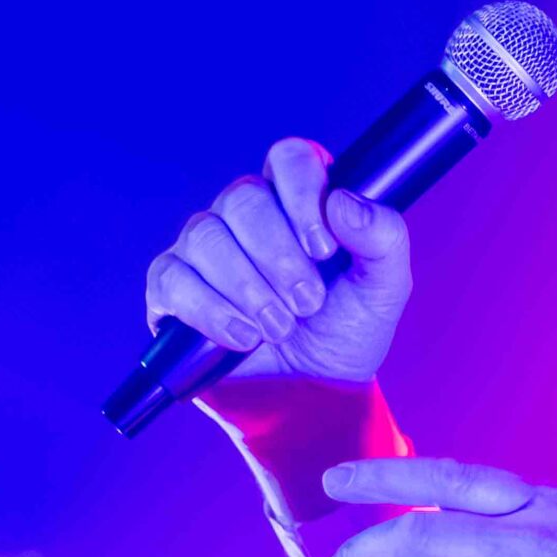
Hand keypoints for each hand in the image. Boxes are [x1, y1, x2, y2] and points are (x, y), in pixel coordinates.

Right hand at [142, 137, 411, 386]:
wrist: (312, 398)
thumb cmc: (346, 334)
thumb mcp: (384, 287)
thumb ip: (383, 237)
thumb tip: (342, 201)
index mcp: (298, 200)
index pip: (290, 158)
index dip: (303, 194)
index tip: (323, 247)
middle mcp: (246, 214)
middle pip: (243, 197)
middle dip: (279, 257)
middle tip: (307, 304)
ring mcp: (203, 248)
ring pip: (206, 236)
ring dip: (249, 288)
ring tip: (279, 328)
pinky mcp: (171, 289)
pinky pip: (173, 279)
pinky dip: (211, 310)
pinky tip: (243, 337)